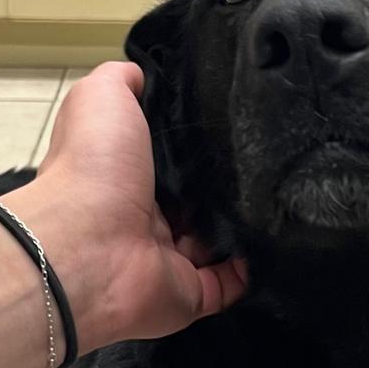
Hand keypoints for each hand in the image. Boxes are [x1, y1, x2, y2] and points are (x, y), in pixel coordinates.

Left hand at [8, 62, 245, 352]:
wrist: (88, 246)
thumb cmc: (93, 168)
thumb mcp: (102, 97)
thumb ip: (124, 80)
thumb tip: (146, 72)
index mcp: (127, 178)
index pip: (169, 163)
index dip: (196, 147)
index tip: (233, 125)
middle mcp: (147, 221)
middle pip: (197, 203)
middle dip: (226, 187)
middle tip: (266, 162)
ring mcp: (168, 262)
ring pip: (216, 244)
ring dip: (243, 227)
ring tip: (280, 198)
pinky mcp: (190, 295)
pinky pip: (229, 285)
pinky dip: (251, 269)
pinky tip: (273, 243)